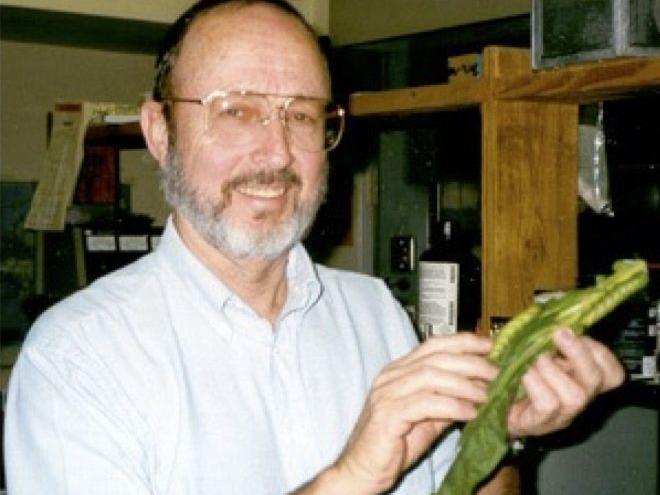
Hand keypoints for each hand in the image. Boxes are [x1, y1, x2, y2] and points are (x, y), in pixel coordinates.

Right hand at [333, 333, 497, 493]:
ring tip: (485, 396)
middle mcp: (390, 377)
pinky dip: (452, 406)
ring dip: (463, 385)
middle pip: (435, 358)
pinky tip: (469, 413)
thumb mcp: (426, 418)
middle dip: (469, 362)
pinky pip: (426, 404)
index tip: (488, 346)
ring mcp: (387, 394)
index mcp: (398, 371)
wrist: (362, 469)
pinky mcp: (388, 415)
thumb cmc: (392, 444)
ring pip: (431, 377)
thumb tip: (477, 389)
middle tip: (494, 373)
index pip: (432, 345)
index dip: (462, 342)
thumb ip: (446, 400)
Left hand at [507, 328, 624, 436]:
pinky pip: (548, 404)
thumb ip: (536, 337)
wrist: (487, 405)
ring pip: (575, 396)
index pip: (611, 373)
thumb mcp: (525, 350)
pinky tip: (521, 375)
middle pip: (597, 380)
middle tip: (559, 334)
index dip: (599, 352)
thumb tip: (543, 319)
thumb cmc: (510, 374)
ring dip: (552, 369)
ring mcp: (560, 414)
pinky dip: (535, 384)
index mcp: (578, 378)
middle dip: (579, 353)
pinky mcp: (539, 423)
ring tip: (533, 360)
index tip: (573, 332)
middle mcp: (576, 398)